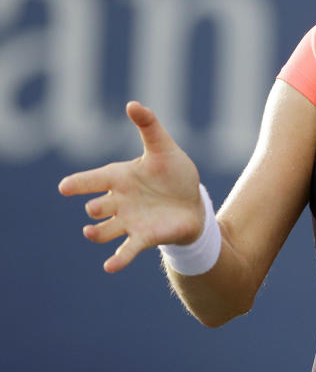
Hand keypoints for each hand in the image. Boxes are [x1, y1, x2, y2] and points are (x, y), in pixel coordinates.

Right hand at [58, 101, 203, 272]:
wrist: (194, 203)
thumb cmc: (175, 174)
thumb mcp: (164, 148)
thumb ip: (149, 127)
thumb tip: (132, 104)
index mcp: (120, 177)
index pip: (93, 179)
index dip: (79, 183)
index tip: (65, 187)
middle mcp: (119, 201)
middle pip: (98, 206)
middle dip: (96, 208)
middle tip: (99, 206)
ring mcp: (128, 221)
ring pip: (104, 231)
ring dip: (97, 233)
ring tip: (92, 232)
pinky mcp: (143, 238)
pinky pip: (125, 251)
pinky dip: (117, 260)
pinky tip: (109, 267)